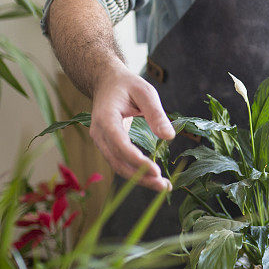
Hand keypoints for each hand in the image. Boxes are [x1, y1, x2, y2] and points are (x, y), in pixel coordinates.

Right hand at [89, 64, 174, 190]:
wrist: (107, 82)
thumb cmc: (127, 85)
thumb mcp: (145, 92)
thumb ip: (156, 114)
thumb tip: (169, 137)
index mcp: (106, 118)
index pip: (119, 145)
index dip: (137, 160)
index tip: (156, 171)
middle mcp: (99, 133)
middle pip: (118, 162)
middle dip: (140, 177)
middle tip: (164, 186)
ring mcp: (101, 142)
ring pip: (118, 167)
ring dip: (140, 179)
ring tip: (163, 186)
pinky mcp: (108, 146)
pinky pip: (120, 163)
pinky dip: (136, 172)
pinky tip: (154, 177)